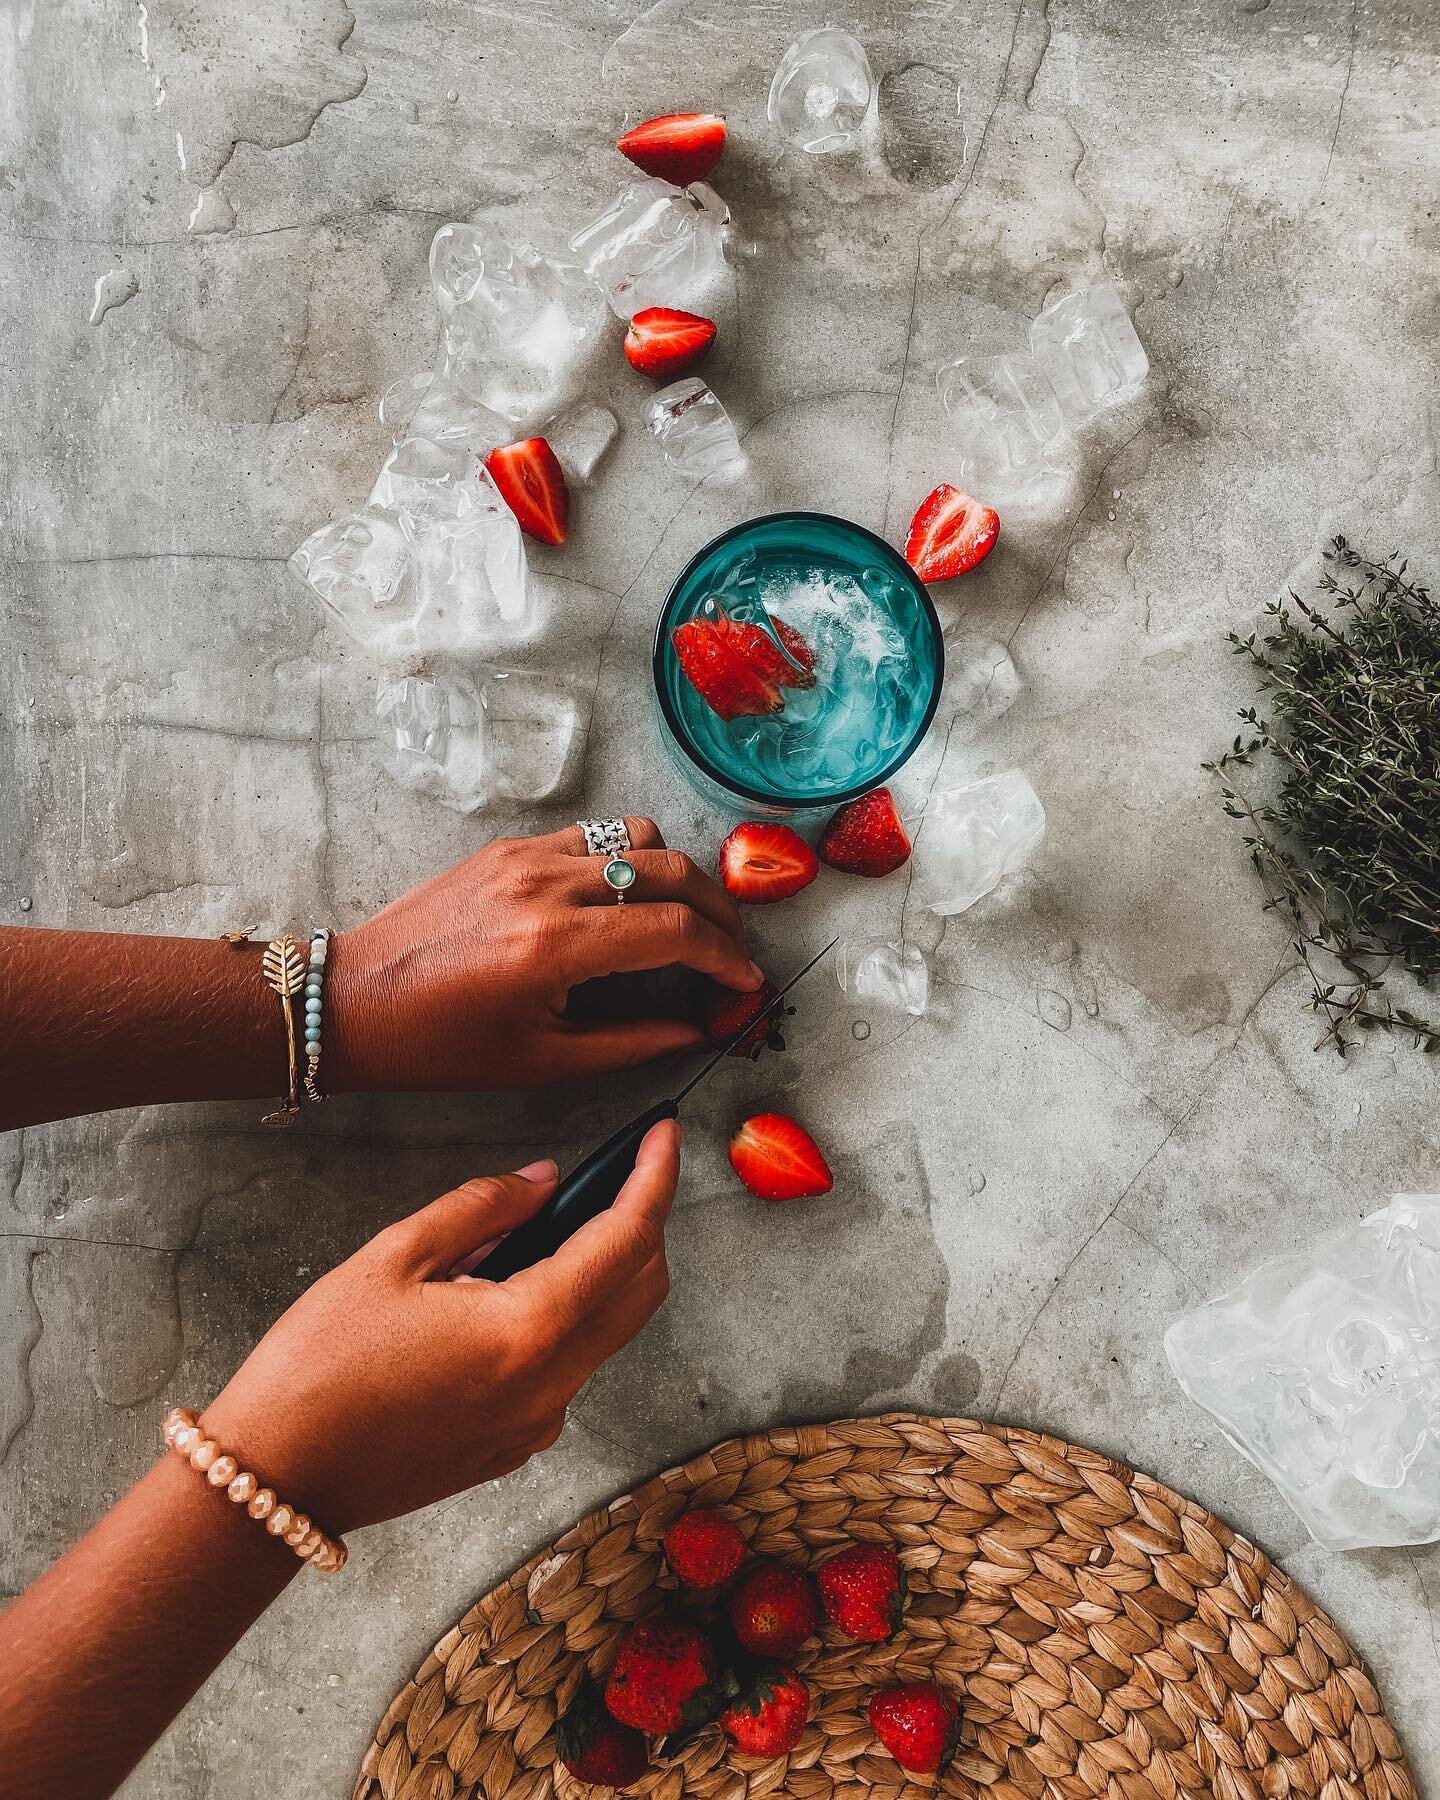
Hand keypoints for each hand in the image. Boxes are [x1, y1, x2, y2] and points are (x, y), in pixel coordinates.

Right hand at [200, 1121, 679, 1532]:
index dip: (655, 1177)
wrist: (276, 1479)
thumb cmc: (318, 1367)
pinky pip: (567, 1367)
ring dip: (603, 1270)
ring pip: (609, 1330)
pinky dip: (564, 1317)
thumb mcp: (393, 1258)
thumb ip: (483, 1207)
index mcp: (530, 1329)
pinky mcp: (515, 1445)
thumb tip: (545, 1182)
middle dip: (644, 1221)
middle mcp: (551, 1384)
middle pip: (641, 1289)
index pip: (629, 1238)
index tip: (664, 1134)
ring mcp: (537, 1422)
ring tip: (544, 1227)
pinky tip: (507, 1291)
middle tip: (617, 1172)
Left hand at [327, 817, 760, 1092]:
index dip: (726, 958)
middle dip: (719, 912)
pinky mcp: (507, 847)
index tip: (745, 983)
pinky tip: (627, 903)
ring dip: (677, 874)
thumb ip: (630, 1044)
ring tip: (686, 920)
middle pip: (672, 871)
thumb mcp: (540, 1061)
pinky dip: (627, 860)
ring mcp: (525, 857)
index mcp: (554, 947)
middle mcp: (545, 887)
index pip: (675, 931)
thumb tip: (694, 1031)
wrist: (352, 1002)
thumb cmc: (436, 1044)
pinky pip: (592, 836)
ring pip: (637, 836)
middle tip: (731, 951)